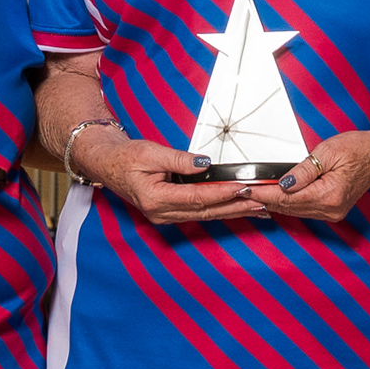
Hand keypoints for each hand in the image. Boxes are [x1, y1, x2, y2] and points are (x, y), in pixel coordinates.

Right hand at [70, 125, 263, 224]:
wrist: (108, 164)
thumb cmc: (125, 157)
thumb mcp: (150, 152)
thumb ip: (179, 160)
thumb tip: (205, 164)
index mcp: (154, 199)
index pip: (196, 197)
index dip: (221, 193)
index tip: (242, 187)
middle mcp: (161, 213)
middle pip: (206, 211)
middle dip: (236, 207)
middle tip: (261, 202)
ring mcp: (166, 216)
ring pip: (206, 214)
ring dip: (233, 211)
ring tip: (258, 208)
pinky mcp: (171, 212)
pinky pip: (201, 212)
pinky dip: (222, 209)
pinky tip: (239, 208)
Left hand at [250, 126, 369, 221]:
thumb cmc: (358, 149)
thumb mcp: (327, 152)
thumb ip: (302, 171)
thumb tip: (281, 184)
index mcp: (330, 195)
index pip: (287, 198)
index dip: (263, 194)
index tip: (244, 190)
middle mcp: (331, 209)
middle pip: (288, 208)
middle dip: (263, 199)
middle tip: (240, 192)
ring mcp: (332, 212)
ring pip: (294, 211)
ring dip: (273, 203)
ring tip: (251, 195)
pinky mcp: (332, 210)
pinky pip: (303, 209)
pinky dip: (287, 204)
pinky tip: (272, 199)